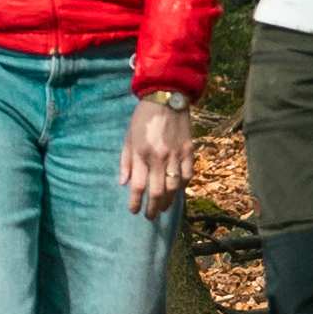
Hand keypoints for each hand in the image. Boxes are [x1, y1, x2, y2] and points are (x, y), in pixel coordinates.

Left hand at [119, 91, 196, 216]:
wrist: (166, 97)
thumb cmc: (143, 117)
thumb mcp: (128, 137)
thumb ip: (126, 161)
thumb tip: (124, 183)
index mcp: (141, 154)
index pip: (138, 186)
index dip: (135, 202)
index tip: (134, 211)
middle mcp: (158, 158)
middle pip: (157, 192)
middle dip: (153, 208)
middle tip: (150, 216)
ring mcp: (175, 155)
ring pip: (174, 187)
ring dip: (169, 202)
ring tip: (164, 208)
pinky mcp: (188, 150)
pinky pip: (187, 174)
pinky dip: (183, 185)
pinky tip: (178, 190)